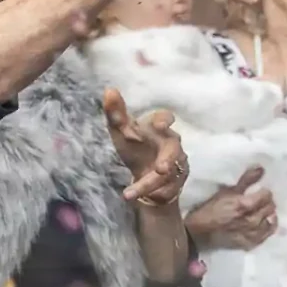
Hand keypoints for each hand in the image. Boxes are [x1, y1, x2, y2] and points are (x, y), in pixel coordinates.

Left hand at [104, 89, 187, 205]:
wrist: (146, 175)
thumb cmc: (135, 147)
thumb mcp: (121, 132)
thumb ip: (116, 113)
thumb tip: (109, 90)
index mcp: (158, 128)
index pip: (166, 118)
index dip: (164, 120)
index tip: (158, 125)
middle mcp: (171, 144)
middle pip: (173, 150)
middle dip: (168, 160)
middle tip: (161, 169)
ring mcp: (177, 164)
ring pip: (170, 174)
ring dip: (152, 184)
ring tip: (130, 194)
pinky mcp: (177, 182)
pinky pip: (168, 189)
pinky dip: (154, 194)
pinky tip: (135, 197)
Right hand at [185, 166, 277, 249]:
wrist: (198, 232)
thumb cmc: (210, 209)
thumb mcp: (226, 191)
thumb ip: (246, 180)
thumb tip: (261, 169)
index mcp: (244, 205)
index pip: (267, 196)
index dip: (264, 192)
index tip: (260, 191)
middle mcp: (250, 220)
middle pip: (270, 208)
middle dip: (267, 202)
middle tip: (261, 201)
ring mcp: (251, 234)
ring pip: (270, 221)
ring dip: (268, 215)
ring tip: (262, 211)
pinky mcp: (249, 243)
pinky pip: (266, 235)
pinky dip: (267, 228)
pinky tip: (264, 223)